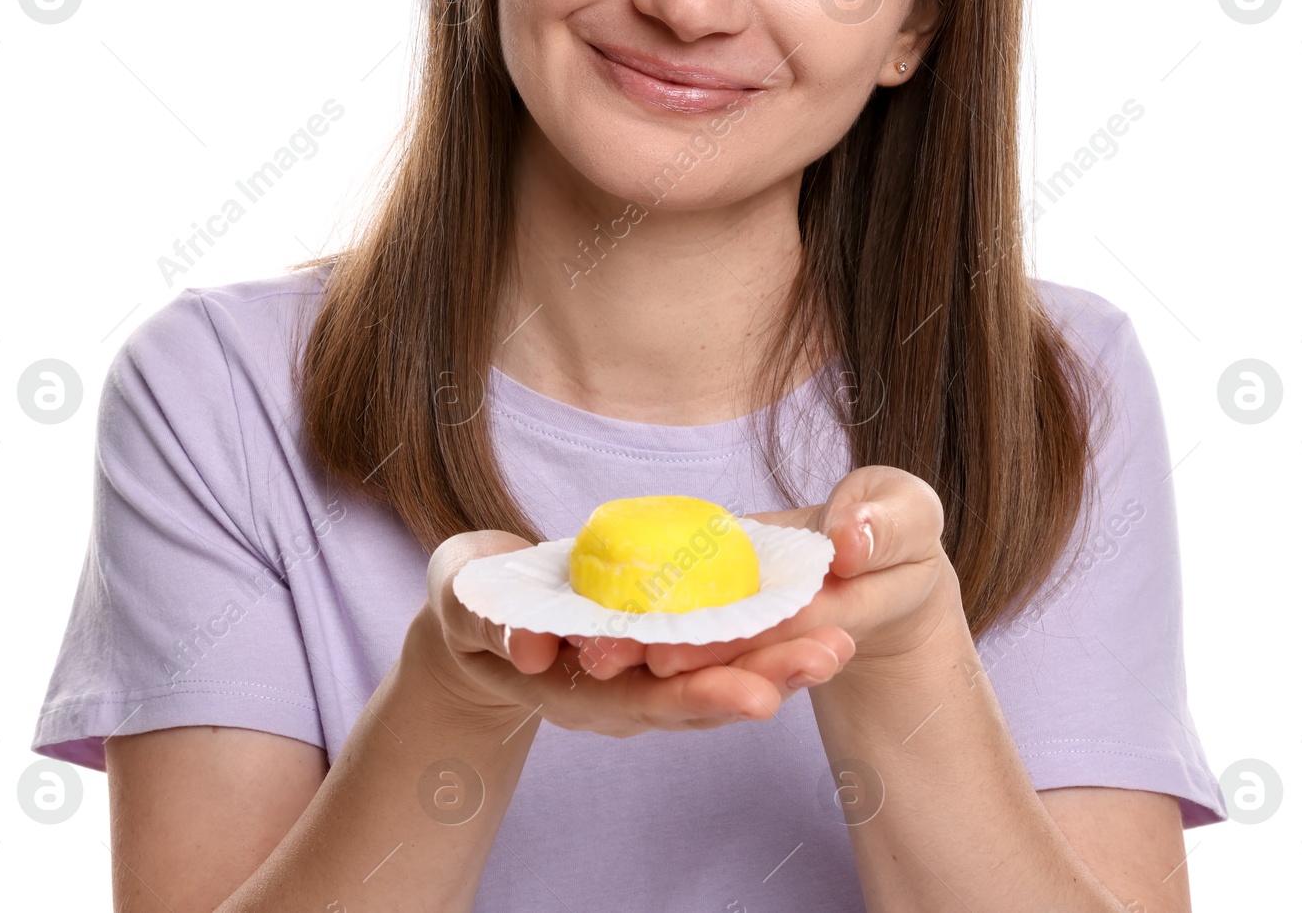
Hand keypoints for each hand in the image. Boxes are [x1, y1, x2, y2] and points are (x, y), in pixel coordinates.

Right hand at [413, 529, 856, 738]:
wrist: (479, 619)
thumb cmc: (468, 601)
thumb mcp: (460, 604)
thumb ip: (484, 621)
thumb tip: (529, 646)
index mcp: (574, 687)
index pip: (645, 699)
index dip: (699, 697)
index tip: (755, 696)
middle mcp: (618, 692)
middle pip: (698, 692)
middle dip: (766, 678)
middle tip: (828, 658)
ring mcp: (639, 673)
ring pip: (717, 675)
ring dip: (780, 663)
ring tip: (840, 645)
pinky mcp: (655, 644)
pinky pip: (714, 648)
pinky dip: (763, 639)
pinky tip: (813, 621)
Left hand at [572, 466, 955, 683]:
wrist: (873, 551)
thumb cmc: (896, 526)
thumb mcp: (907, 515)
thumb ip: (885, 526)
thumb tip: (848, 541)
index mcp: (834, 616)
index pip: (773, 633)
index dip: (723, 643)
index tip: (667, 652)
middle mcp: (781, 632)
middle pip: (722, 653)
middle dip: (658, 658)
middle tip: (600, 658)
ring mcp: (748, 621)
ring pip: (694, 642)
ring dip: (640, 650)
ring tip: (583, 652)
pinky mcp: (720, 599)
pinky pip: (681, 610)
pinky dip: (637, 615)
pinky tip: (586, 615)